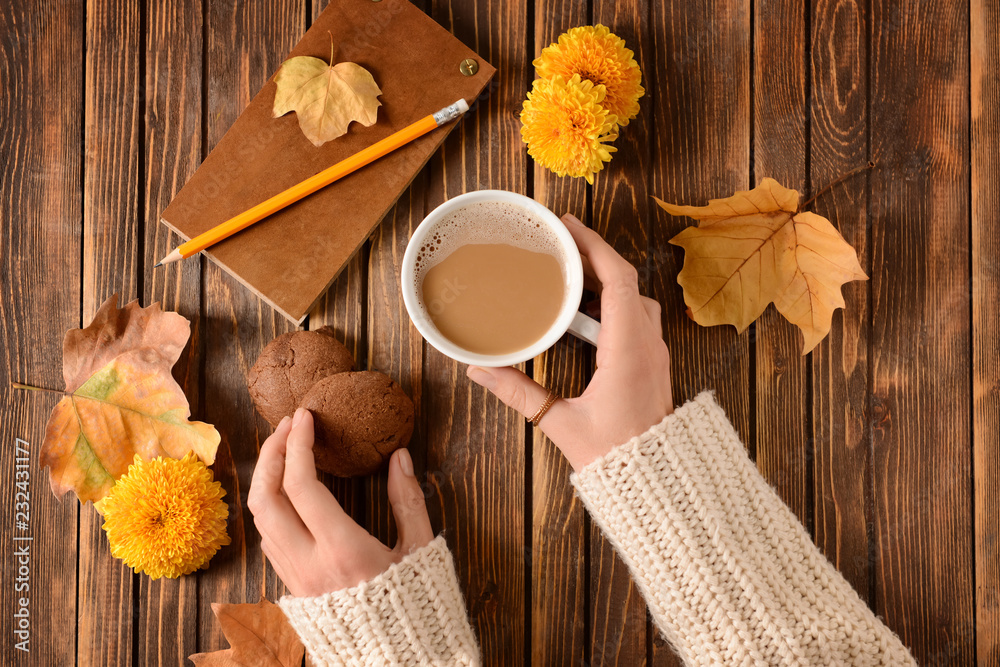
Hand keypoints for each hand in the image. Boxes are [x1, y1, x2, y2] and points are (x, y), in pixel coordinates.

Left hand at [248, 408, 433, 596]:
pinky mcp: (294, 589)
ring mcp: (296, 580)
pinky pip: (269, 540)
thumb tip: (400, 457)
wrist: (397, 658)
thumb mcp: (421, 550)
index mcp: (342, 551)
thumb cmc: (416, 604)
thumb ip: (409, 501)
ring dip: (267, 478)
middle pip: (265, 497)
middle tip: (289, 426)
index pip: (301, 484)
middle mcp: (309, 565)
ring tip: (286, 451)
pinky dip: (273, 507)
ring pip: (259, 520)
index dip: (299, 444)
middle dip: (271, 453)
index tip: (306, 417)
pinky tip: (291, 493)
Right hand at [466, 213, 672, 470]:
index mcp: (628, 349)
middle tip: (559, 242)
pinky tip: (585, 312)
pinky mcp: (653, 365)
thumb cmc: (615, 456)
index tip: (568, 226)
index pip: (618, 279)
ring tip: (569, 273)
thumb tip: (479, 369)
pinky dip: (613, 303)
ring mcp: (655, 353)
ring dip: (605, 280)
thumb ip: (519, 393)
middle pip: (626, 281)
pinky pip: (637, 318)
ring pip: (635, 298)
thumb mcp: (560, 423)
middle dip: (593, 255)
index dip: (594, 245)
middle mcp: (648, 344)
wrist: (658, 484)